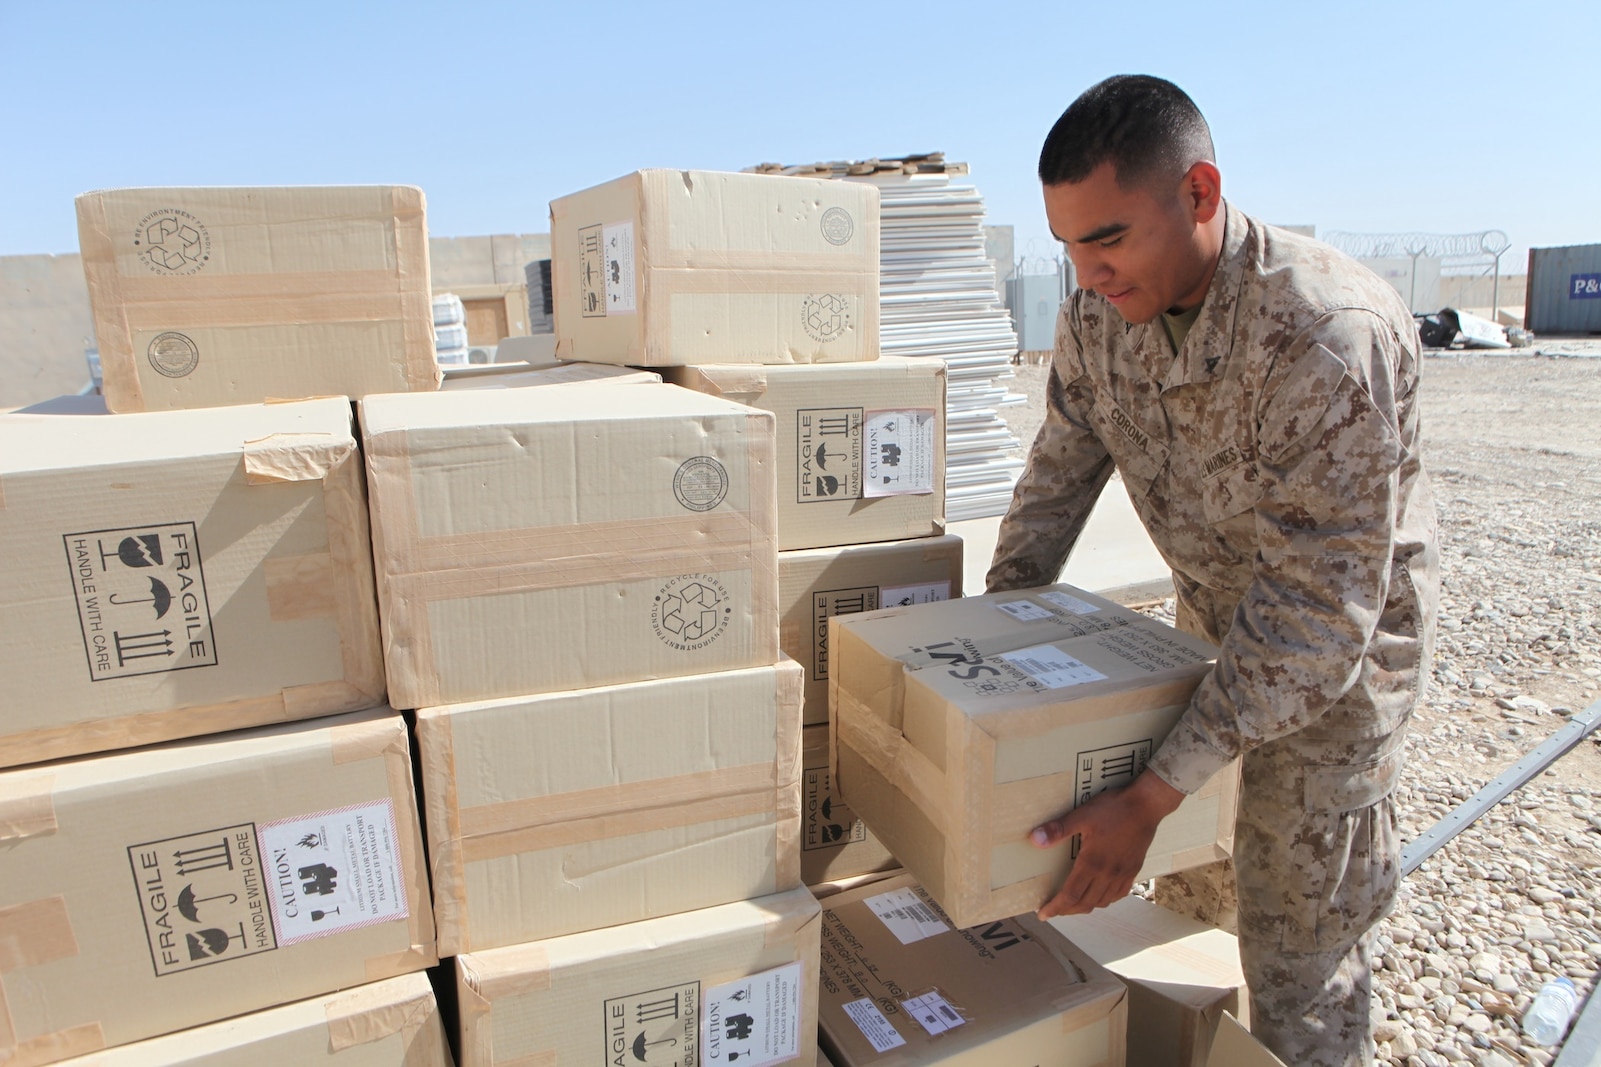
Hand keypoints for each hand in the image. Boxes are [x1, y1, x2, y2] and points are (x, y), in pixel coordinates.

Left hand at [1030, 771, 1184, 919]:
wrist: (1146, 806)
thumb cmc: (1114, 809)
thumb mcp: (1082, 816)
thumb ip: (1058, 829)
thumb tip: (1035, 839)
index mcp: (1093, 863)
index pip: (1071, 895)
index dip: (1055, 907)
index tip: (1043, 914)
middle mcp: (1108, 874)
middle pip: (1085, 903)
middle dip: (1067, 910)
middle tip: (1053, 910)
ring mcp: (1123, 874)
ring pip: (1102, 902)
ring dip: (1085, 906)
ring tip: (1072, 903)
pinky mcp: (1133, 870)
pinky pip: (1118, 894)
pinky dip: (1105, 899)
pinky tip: (1100, 894)